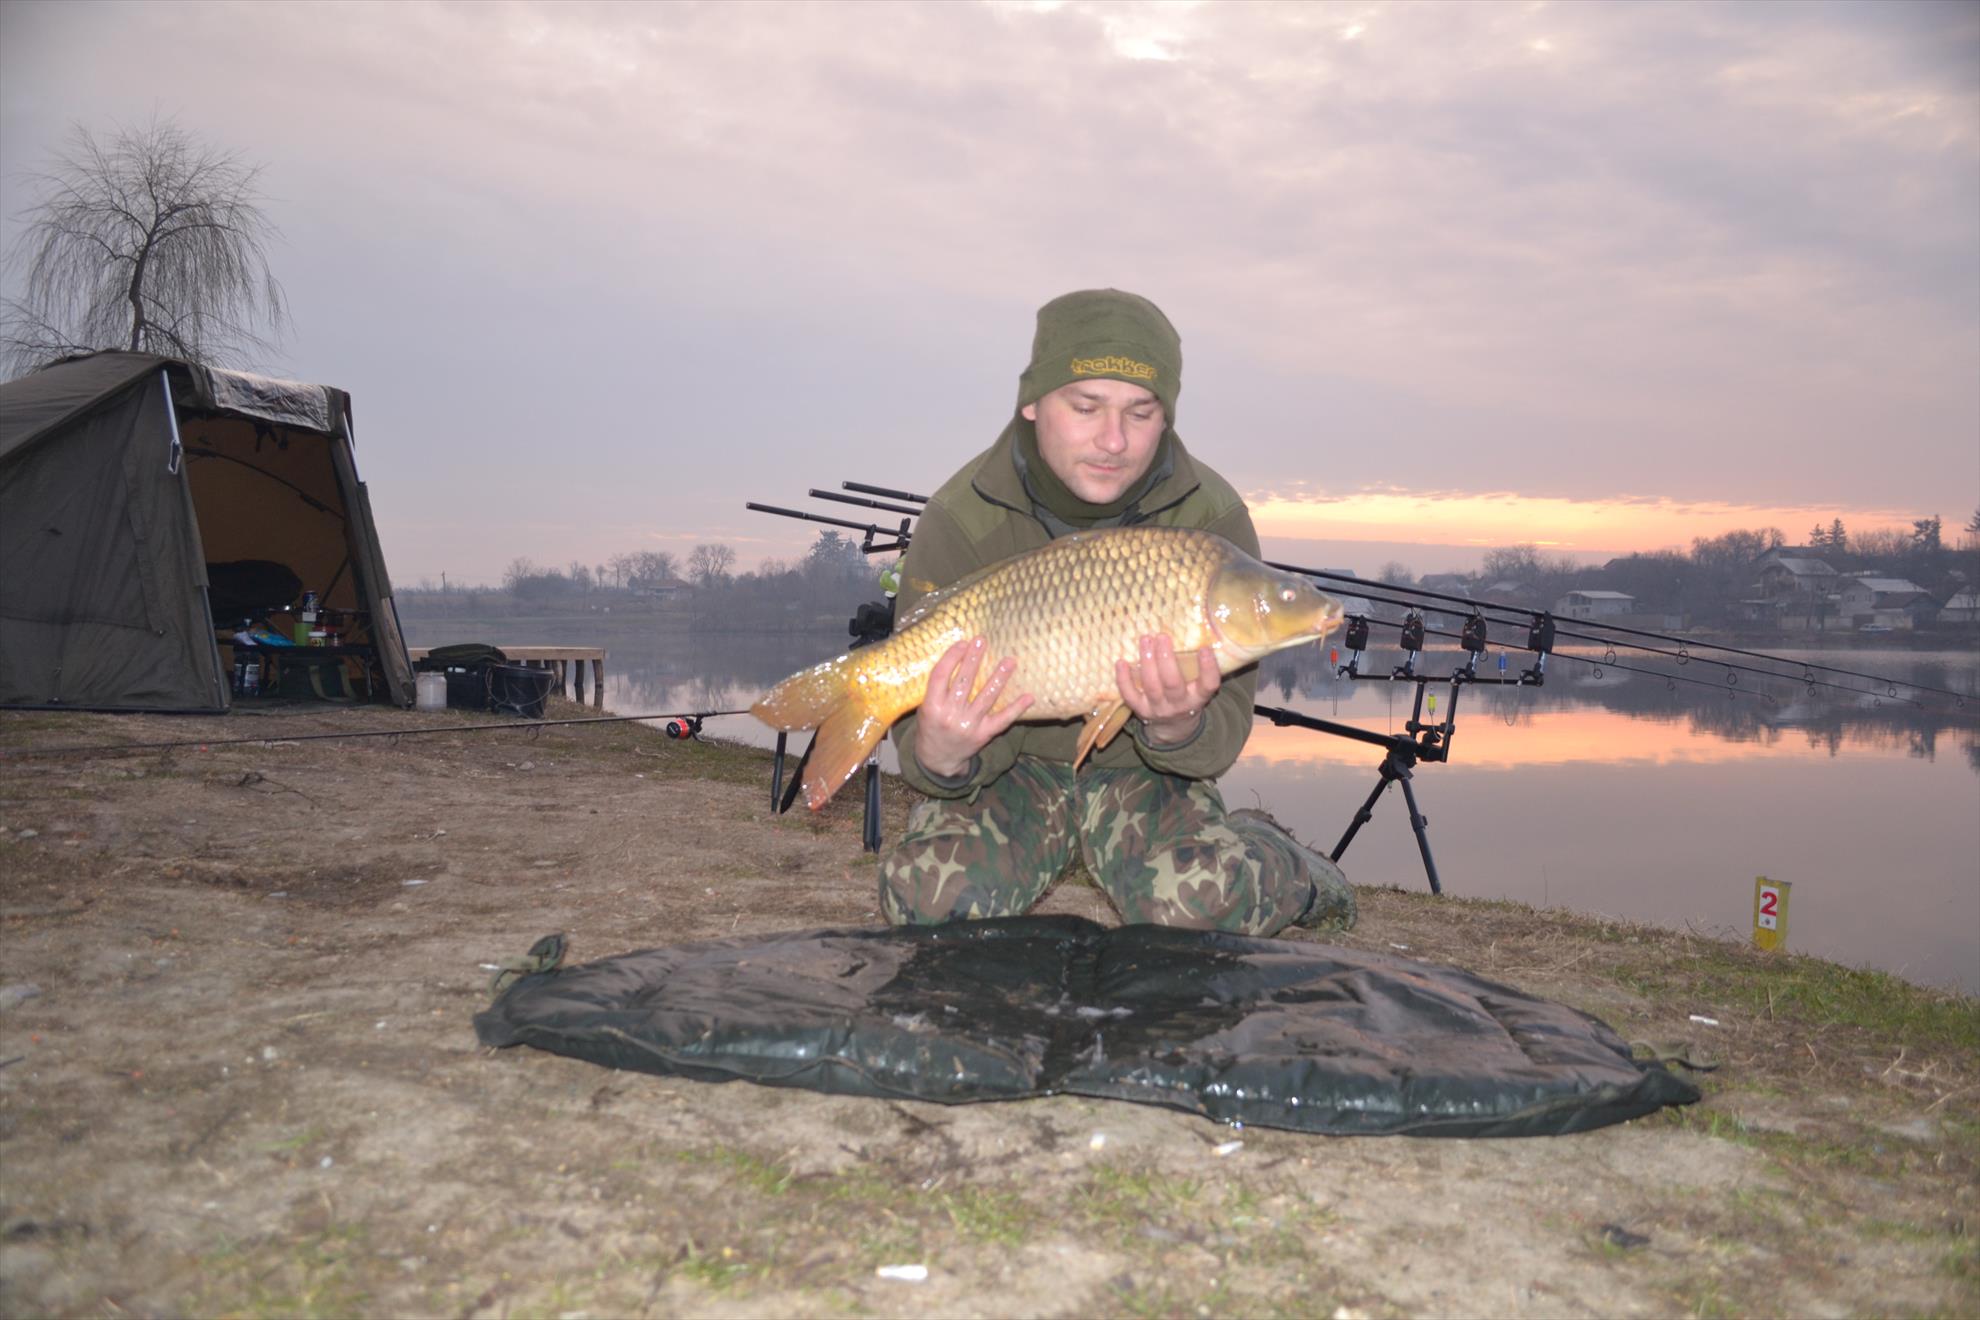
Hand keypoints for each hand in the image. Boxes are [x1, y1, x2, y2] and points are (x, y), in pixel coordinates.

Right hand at [916, 637, 1032, 779]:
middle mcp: (950, 715)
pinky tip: (1029, 697)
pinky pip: (1002, 720)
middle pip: (964, 683)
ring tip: (1010, 661)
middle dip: (973, 660)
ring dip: (999, 678)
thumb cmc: (932, 726)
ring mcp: (968, 726)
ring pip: (986, 698)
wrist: (938, 758)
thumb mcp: (927, 707)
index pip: (940, 676)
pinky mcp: (983, 735)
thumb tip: (960, 657)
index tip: (963, 643)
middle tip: (982, 642)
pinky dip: (1016, 708)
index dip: (951, 658)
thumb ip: (939, 688)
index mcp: (932, 706)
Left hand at [1115, 634, 1218, 745]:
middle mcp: (1179, 704)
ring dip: (1147, 662)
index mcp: (1198, 697)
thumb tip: (1193, 630)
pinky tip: (1121, 662)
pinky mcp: (1141, 710)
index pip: (1208, 685)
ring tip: (1145, 640)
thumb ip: (1197, 666)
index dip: (1208, 669)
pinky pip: (1130, 696)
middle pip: (1172, 683)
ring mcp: (1159, 709)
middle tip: (1162, 637)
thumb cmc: (1187, 695)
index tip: (1204, 649)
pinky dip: (1123, 679)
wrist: (1174, 727)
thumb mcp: (1198, 686)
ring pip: (1152, 686)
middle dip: (1166, 659)